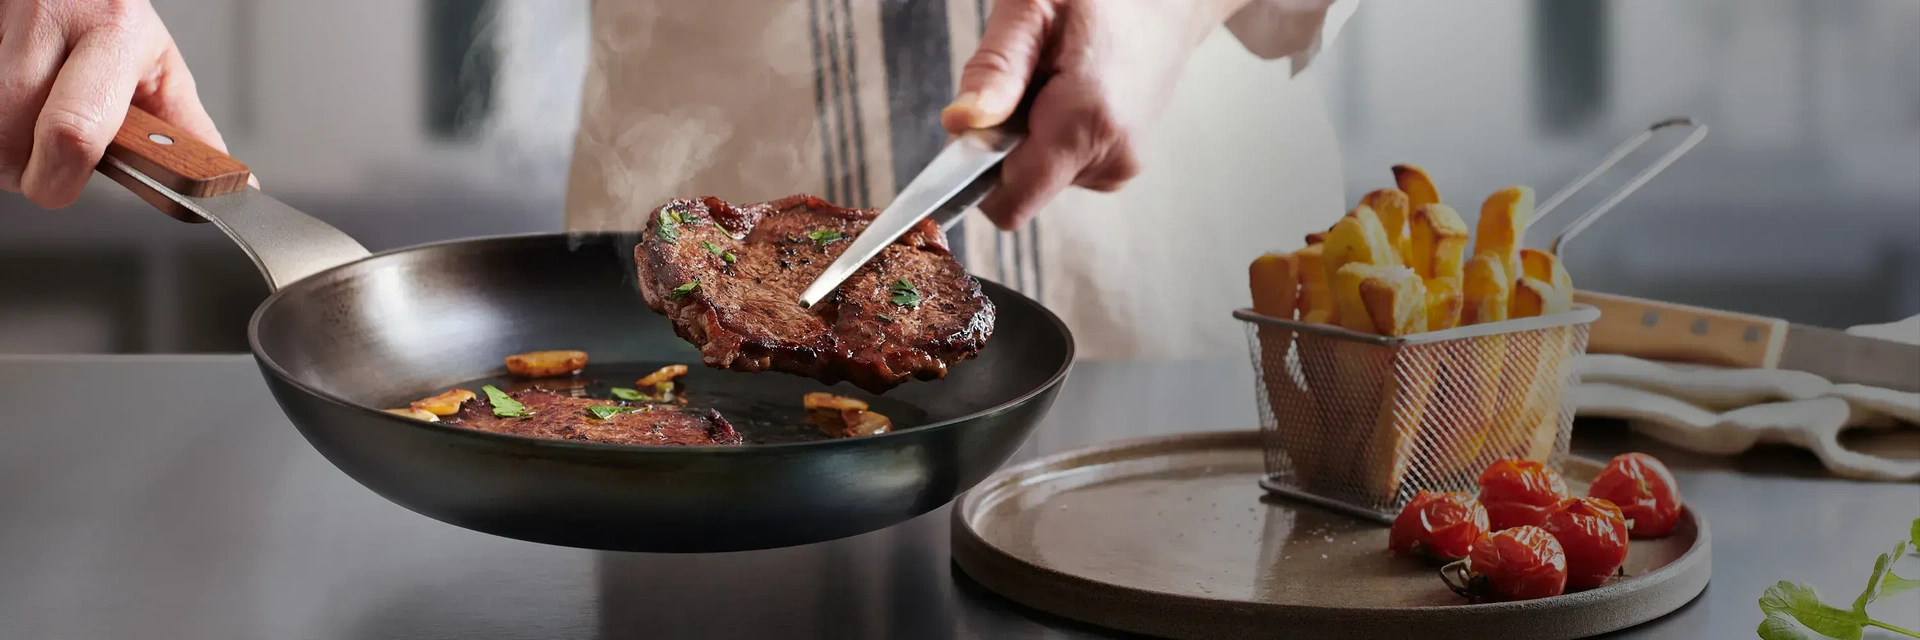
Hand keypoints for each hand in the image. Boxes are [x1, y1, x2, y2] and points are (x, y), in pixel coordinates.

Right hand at [1, 0, 228, 208]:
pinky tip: (11, 104)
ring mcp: (7, 19)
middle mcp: (53, 19)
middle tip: (45, 160)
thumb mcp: (159, 67)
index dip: (59, 177)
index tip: (60, 187)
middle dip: (23, 168)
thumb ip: (188, 127)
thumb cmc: (114, 21)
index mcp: (113, 35)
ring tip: (31, 124)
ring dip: (3, 146)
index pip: (73, 129)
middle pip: (10, 137)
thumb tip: (235, 184)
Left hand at [942, 0, 1248, 229]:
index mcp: (1087, 122)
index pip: (1009, 202)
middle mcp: (1111, 157)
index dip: (975, 171)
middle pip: (1020, 188)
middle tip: (1029, 80)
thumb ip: (996, 70)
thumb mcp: (1033, 11)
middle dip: (1005, 142)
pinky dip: (1055, 136)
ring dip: (1030, 136)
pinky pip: (1063, 166)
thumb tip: (960, 124)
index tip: (977, 125)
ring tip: (1059, 78)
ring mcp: (1121, 166)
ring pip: (1040, 177)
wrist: (1169, 1)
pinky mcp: (1122, 164)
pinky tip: (1075, 92)